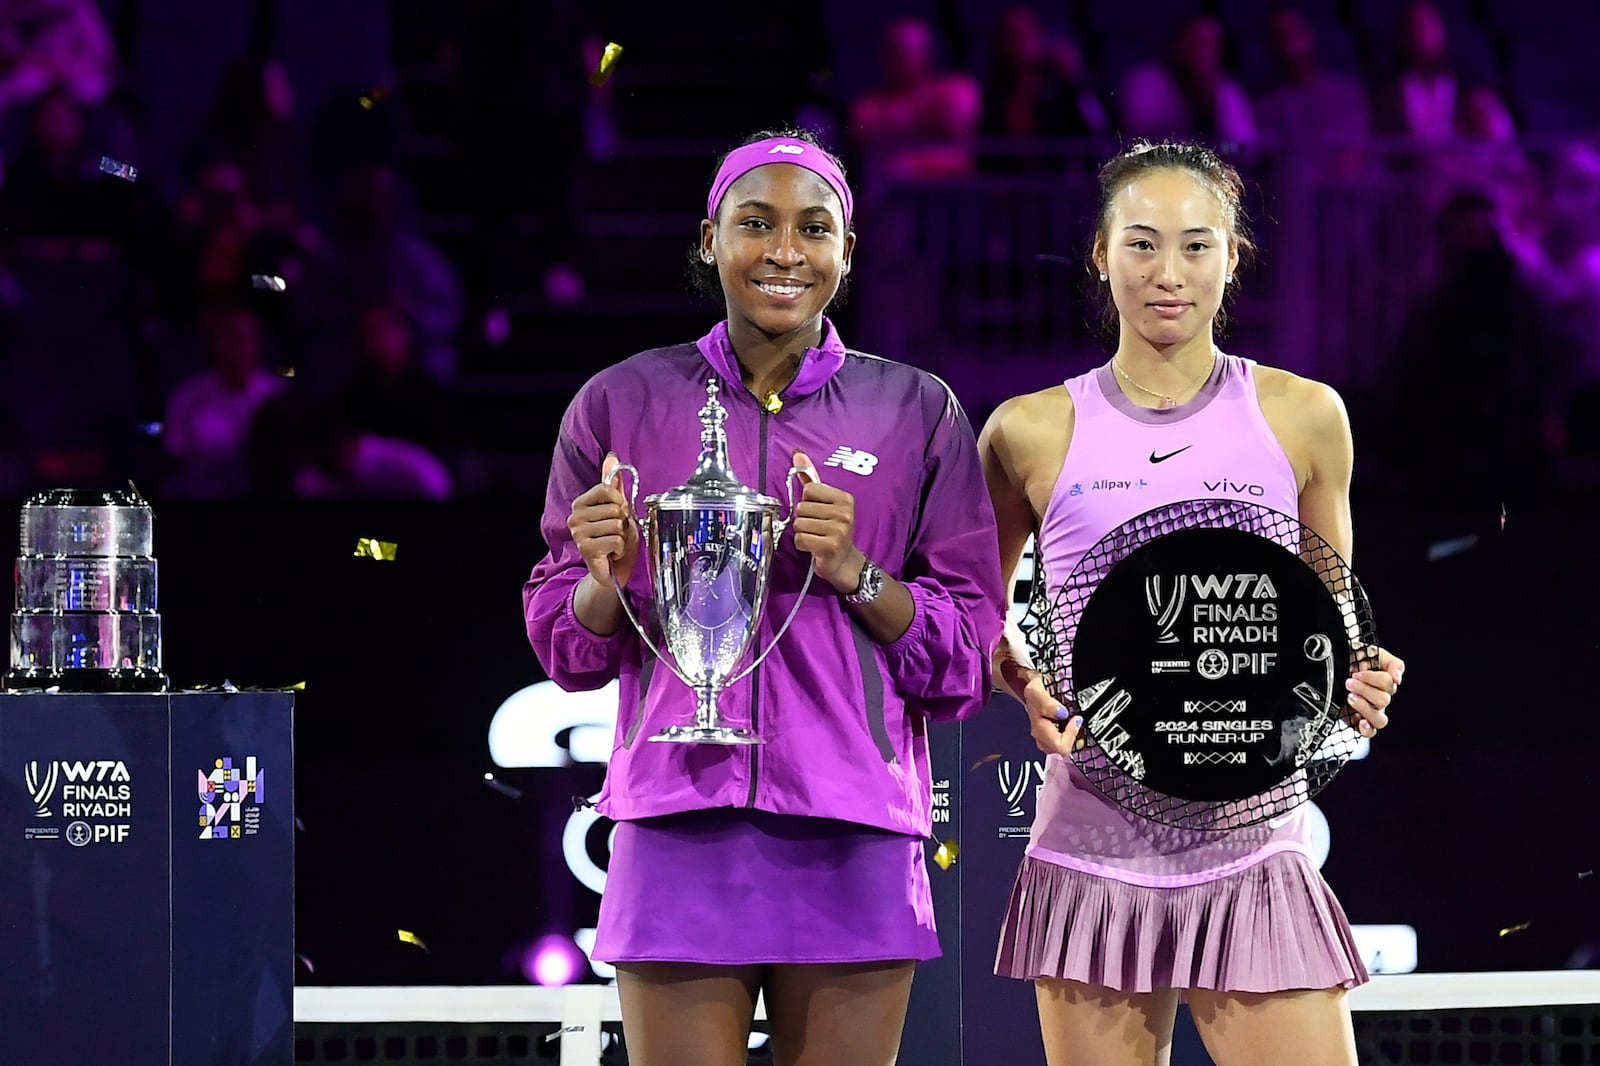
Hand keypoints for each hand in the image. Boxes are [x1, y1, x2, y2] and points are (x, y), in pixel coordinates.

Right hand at [567, 452, 639, 590]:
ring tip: (613, 544)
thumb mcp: (618, 509)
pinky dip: (620, 549)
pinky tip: (612, 554)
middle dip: (623, 523)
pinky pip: (616, 540)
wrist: (613, 571)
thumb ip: (614, 485)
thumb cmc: (615, 539)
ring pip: (617, 525)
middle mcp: (575, 517)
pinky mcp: (585, 549)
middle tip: (615, 533)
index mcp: (581, 503)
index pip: (608, 489)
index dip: (620, 502)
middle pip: (615, 508)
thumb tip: (612, 456)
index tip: (617, 514)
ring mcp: (578, 533)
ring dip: (622, 537)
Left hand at [790, 449, 865, 591]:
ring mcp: (840, 530)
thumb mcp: (825, 503)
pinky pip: (800, 539)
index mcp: (845, 498)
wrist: (844, 561)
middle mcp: (845, 512)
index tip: (819, 513)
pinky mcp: (831, 546)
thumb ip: (811, 479)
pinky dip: (802, 545)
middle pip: (802, 508)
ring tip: (816, 537)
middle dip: (804, 519)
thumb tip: (797, 454)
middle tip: (817, 528)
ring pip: (799, 524)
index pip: (809, 490)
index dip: (808, 502)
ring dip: (802, 533)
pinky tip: (814, 547)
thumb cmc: (832, 530)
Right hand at [1021, 673, 1082, 757]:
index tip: (1076, 718)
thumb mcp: (1035, 690)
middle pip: (1061, 750)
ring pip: (1061, 747)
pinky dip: (1069, 734)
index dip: (1071, 734)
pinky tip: (1070, 723)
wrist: (1031, 685)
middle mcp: (1041, 736)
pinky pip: (1062, 742)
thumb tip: (1061, 713)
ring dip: (1070, 736)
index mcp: (1038, 728)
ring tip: (1072, 720)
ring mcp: (1045, 736)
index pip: (1059, 745)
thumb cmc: (1033, 687)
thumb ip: (1045, 702)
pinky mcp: (1050, 734)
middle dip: (1071, 736)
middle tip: (1075, 719)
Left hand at [1345, 646, 1403, 736]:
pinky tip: (1361, 722)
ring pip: (1380, 719)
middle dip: (1364, 690)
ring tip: (1350, 698)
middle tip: (1348, 682)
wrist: (1326, 667)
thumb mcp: (1369, 652)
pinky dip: (1367, 729)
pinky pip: (1370, 733)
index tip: (1355, 672)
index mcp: (1383, 682)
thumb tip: (1398, 678)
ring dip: (1365, 708)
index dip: (1372, 678)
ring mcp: (1369, 710)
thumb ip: (1391, 662)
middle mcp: (1378, 697)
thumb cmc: (1349, 659)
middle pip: (1384, 700)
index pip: (1388, 683)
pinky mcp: (1357, 721)